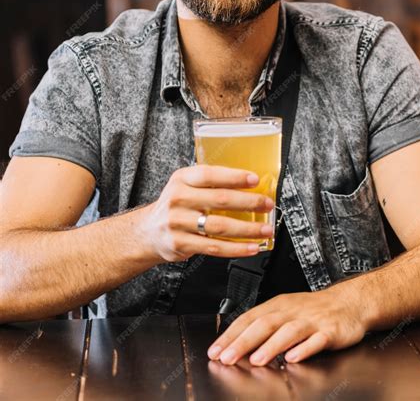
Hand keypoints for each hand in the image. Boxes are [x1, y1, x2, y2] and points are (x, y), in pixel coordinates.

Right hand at [146, 164, 273, 261]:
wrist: (149, 231)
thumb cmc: (176, 205)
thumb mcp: (185, 185)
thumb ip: (210, 182)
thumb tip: (249, 183)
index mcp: (182, 179)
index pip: (210, 175)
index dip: (234, 177)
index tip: (255, 179)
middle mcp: (178, 199)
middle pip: (219, 200)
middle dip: (249, 202)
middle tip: (267, 204)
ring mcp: (178, 223)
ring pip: (219, 226)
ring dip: (247, 229)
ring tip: (265, 229)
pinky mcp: (181, 244)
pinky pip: (214, 247)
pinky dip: (236, 248)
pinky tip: (251, 247)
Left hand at [207, 288, 366, 365]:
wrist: (348, 302)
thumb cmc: (313, 310)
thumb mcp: (285, 311)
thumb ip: (263, 326)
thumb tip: (236, 343)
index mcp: (277, 306)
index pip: (248, 318)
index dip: (231, 335)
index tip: (215, 351)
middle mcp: (291, 311)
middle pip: (264, 324)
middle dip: (243, 342)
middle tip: (227, 357)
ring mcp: (311, 321)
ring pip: (288, 332)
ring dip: (271, 346)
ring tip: (256, 360)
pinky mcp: (329, 331)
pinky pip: (316, 340)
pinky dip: (304, 348)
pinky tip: (294, 357)